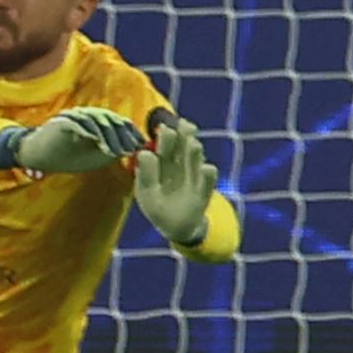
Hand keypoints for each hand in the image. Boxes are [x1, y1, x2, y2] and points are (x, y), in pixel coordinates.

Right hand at [3, 107, 145, 172]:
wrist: (39, 156)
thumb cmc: (69, 156)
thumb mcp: (96, 156)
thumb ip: (113, 151)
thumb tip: (133, 150)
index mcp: (98, 122)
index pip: (119, 122)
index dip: (131, 133)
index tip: (141, 146)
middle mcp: (89, 115)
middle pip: (111, 119)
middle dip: (122, 136)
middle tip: (129, 150)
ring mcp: (75, 117)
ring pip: (96, 121)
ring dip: (108, 137)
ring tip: (115, 152)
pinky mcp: (62, 122)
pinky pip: (78, 124)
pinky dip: (89, 132)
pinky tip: (97, 143)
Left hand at [135, 118, 217, 245]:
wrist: (175, 227)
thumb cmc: (157, 205)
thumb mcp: (146, 191)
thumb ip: (145, 174)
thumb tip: (144, 153)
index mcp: (164, 163)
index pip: (165, 146)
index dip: (166, 136)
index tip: (165, 127)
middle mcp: (181, 166)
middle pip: (183, 148)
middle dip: (184, 136)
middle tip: (184, 125)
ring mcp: (193, 177)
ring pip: (195, 161)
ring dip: (195, 153)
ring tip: (193, 145)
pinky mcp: (203, 193)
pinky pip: (207, 184)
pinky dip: (208, 176)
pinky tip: (208, 169)